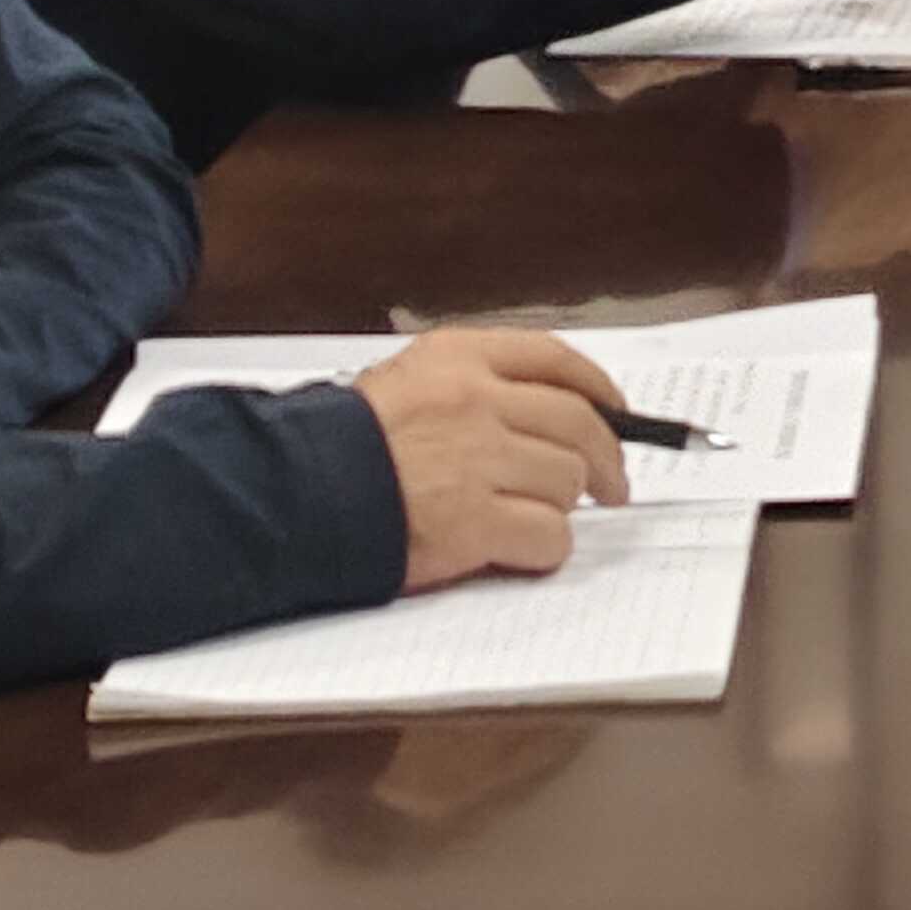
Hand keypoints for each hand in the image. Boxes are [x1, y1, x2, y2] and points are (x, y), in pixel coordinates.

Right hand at [353, 330, 623, 591]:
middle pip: (578, 423)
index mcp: (459, 358)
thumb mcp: (402, 384)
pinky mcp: (474, 523)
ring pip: (567, 481)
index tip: (617, 412)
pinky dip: (545, 549)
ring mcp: (478, 461)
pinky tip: (522, 551)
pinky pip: (548, 536)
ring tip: (535, 518)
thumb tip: (549, 414)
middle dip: (605, 458)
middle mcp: (477, 400)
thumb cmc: (341, 448)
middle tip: (611, 485)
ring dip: (562, 506)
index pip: (556, 359)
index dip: (599, 390)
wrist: (293, 495)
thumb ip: (472, 387)